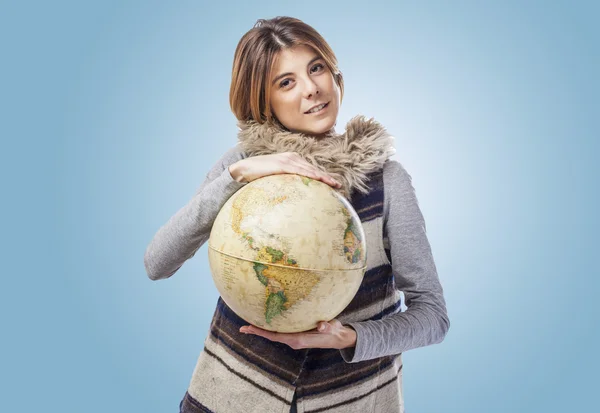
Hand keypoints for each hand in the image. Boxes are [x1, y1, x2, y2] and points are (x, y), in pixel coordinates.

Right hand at [228, 152, 341, 188]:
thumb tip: (293, 194)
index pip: (310, 169)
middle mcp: (292, 158)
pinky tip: (318, 179)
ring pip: (309, 169)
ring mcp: (287, 160)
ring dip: (322, 176)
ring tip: (332, 183)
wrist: (243, 169)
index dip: (322, 176)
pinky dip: (310, 174)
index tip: (333, 184)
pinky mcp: (282, 164)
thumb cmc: (258, 176)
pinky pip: (299, 170)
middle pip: (313, 169)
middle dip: (326, 177)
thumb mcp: (275, 178)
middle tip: (338, 185)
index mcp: (292, 160)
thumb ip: (286, 182)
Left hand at [239, 319, 356, 349]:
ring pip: (275, 333)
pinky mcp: (297, 333)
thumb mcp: (331, 328)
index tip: (249, 329)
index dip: (262, 332)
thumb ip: (327, 326)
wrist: (338, 337)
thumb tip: (322, 325)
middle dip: (257, 331)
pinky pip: (281, 330)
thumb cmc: (334, 331)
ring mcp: (294, 337)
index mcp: (298, 339)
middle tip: (242, 328)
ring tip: (249, 325)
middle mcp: (294, 340)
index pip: (276, 336)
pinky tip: (267, 322)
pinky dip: (271, 327)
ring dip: (262, 330)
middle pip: (271, 335)